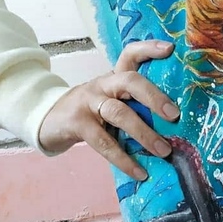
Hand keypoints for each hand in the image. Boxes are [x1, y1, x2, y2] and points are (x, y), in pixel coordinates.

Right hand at [38, 40, 179, 180]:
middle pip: (130, 81)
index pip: (130, 54)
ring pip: (119, 113)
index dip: (149, 49)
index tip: (170, 49)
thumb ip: (134, 105)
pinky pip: (104, 142)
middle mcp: (103, 84)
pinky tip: (140, 172)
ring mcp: (89, 102)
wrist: (47, 120)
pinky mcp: (78, 123)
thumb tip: (174, 127)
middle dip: (154, 96)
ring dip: (144, 134)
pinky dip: (124, 160)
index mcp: (114, 77)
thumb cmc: (91, 112)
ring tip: (164, 151)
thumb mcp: (111, 100)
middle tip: (174, 115)